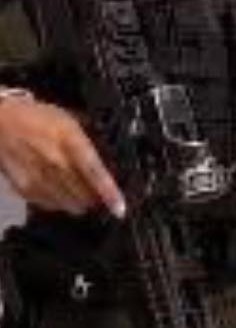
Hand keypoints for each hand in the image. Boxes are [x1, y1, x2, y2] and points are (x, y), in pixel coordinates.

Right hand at [0, 93, 124, 215]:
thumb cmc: (36, 118)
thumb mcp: (70, 121)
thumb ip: (89, 143)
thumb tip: (109, 163)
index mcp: (70, 141)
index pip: (94, 172)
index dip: (110, 193)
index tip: (119, 208)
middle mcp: (54, 162)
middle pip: (85, 194)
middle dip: (97, 198)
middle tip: (100, 194)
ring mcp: (38, 177)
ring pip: (69, 204)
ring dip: (80, 202)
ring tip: (81, 193)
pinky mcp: (24, 188)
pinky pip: (50, 205)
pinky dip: (59, 202)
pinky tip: (60, 191)